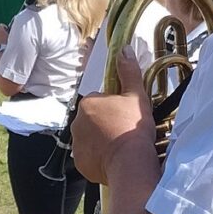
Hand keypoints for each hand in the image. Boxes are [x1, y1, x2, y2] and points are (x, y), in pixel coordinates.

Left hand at [72, 52, 154, 183]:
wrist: (130, 163)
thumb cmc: (132, 128)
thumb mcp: (136, 96)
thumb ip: (128, 72)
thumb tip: (124, 50)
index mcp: (88, 103)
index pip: (100, 100)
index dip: (114, 107)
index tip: (125, 115)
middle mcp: (76, 122)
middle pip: (93, 119)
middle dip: (105, 123)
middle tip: (123, 131)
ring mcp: (77, 144)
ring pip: (90, 138)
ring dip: (101, 140)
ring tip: (120, 146)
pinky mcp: (80, 162)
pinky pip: (89, 157)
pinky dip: (98, 158)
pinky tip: (113, 158)